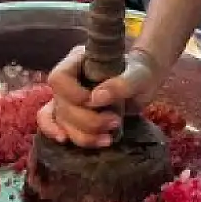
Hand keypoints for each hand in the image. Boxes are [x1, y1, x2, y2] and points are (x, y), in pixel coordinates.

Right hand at [35, 44, 164, 148]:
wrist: (144, 84)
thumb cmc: (139, 73)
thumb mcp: (137, 75)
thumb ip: (120, 84)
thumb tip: (95, 99)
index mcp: (79, 61)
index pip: (59, 78)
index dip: (73, 94)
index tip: (94, 102)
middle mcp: (68, 80)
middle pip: (61, 104)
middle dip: (87, 120)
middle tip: (114, 122)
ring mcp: (68, 98)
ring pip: (61, 120)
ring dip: (82, 134)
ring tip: (107, 139)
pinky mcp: (72, 115)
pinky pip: (56, 125)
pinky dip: (59, 133)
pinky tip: (66, 140)